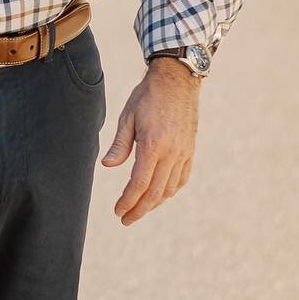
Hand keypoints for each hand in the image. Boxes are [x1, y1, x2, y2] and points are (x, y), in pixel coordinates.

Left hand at [101, 58, 199, 224]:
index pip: (140, 183)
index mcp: (154, 145)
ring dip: (154, 203)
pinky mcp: (190, 149)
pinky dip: (170, 190)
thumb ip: (120, 144)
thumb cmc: (148, 96)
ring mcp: (184, 152)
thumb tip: (108, 166)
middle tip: (125, 220)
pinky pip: (182, 177)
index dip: (128, 201)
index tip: (118, 212)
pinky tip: (160, 195)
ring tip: (139, 209)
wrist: (178, 80)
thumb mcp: (128, 117)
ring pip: (170, 188)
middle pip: (155, 192)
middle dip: (139, 209)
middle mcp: (172, 152)